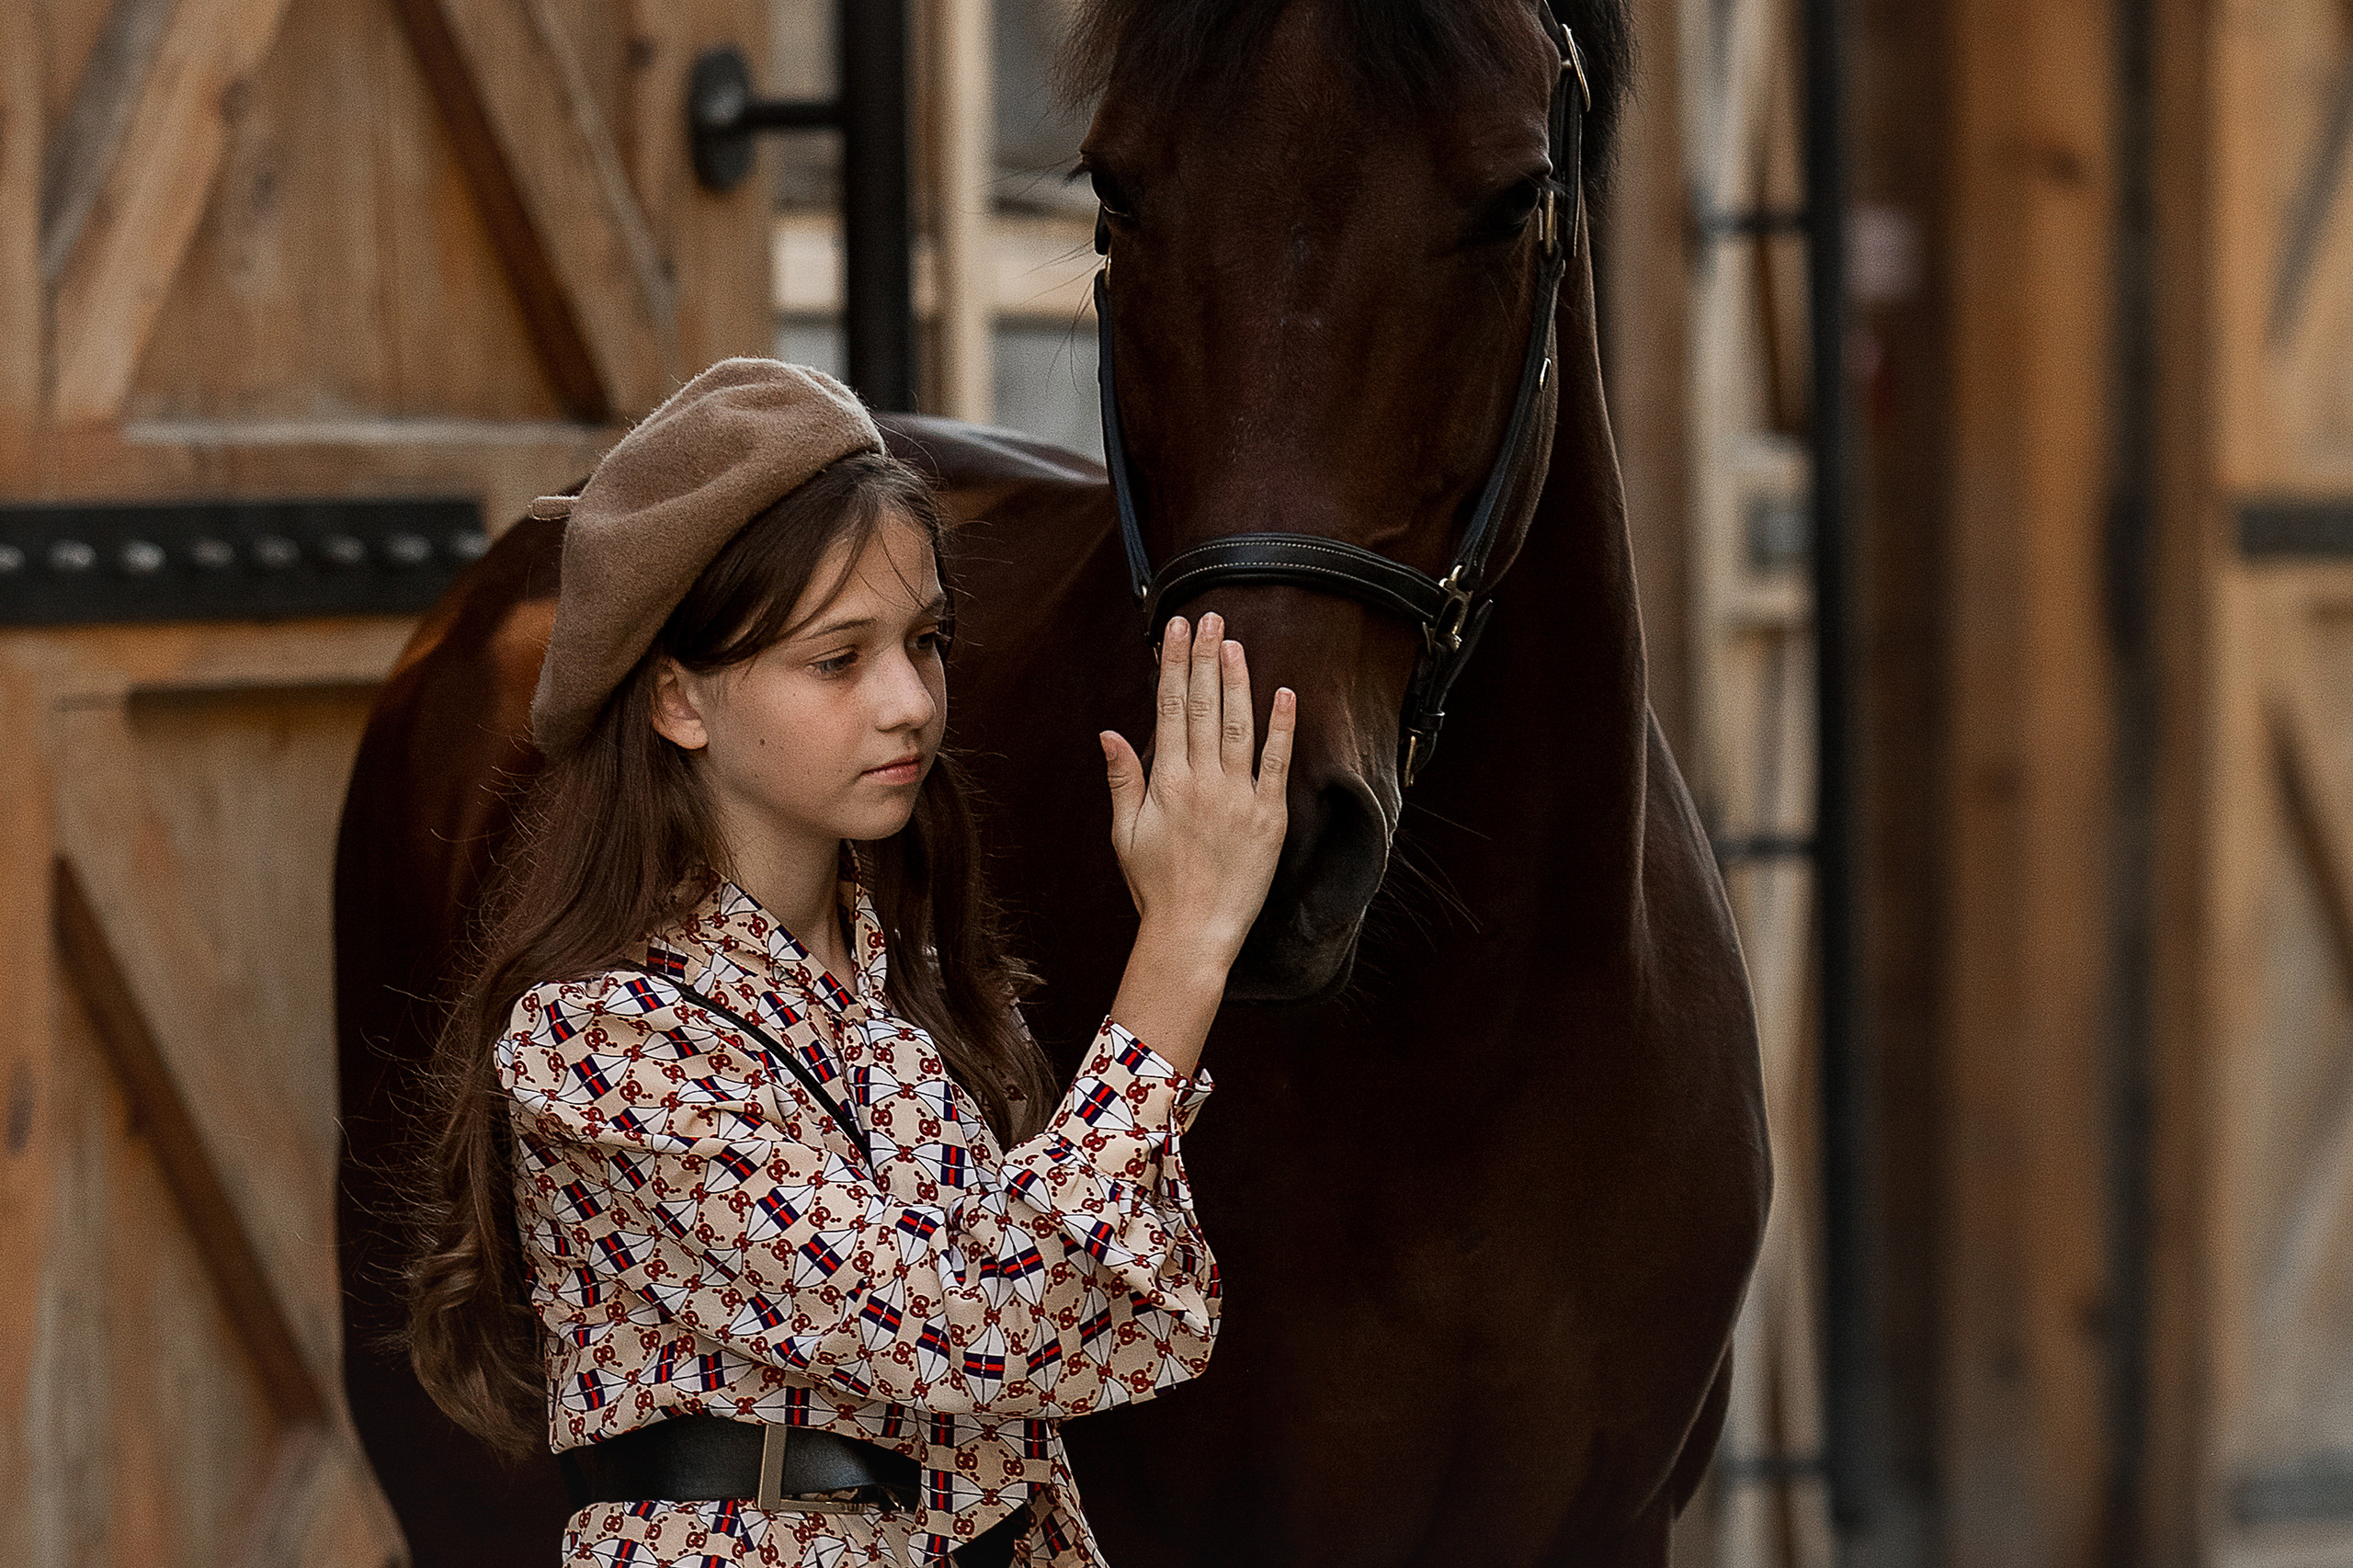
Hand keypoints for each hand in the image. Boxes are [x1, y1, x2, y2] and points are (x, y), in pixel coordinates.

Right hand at [1101, 613, 1293, 977]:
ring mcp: (1239, 798)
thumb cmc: (1155, 886)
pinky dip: (1281, 727)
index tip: (1174, 630)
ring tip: (1235, 642)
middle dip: (1204, 657)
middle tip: (1209, 617)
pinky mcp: (1270, 817)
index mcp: (1166, 782)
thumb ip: (1122, 779)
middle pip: (1205, 705)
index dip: (1173, 665)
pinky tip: (1284, 693)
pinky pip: (1277, 763)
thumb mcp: (1125, 833)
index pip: (1171, 708)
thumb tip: (1108, 732)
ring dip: (1238, 679)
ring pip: (1240, 724)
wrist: (1193, 932)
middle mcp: (1202, 782)